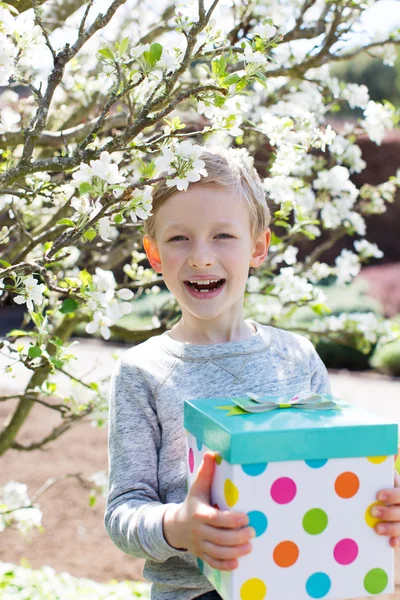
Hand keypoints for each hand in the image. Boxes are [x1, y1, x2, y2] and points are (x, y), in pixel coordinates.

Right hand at [163, 451, 254, 569]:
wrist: (175, 526)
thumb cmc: (193, 503)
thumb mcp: (197, 488)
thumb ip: (206, 472)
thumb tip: (212, 452)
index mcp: (199, 513)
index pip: (216, 519)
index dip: (232, 520)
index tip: (246, 517)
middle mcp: (198, 531)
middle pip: (219, 537)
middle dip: (237, 537)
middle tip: (253, 532)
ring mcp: (199, 545)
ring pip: (218, 552)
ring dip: (235, 551)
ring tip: (249, 547)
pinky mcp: (201, 555)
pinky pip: (213, 563)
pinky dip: (225, 565)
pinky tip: (237, 563)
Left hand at [373, 468, 399, 547]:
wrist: (390, 506)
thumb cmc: (385, 490)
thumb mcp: (385, 479)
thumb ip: (384, 470)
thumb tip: (390, 451)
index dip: (392, 495)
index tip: (378, 496)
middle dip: (389, 512)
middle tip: (373, 512)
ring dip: (391, 527)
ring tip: (377, 529)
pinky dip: (398, 540)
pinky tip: (390, 543)